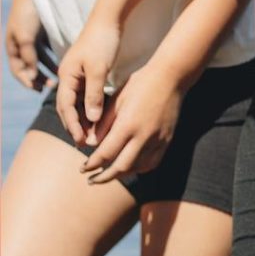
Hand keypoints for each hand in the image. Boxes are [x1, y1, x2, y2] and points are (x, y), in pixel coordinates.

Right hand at [5, 0, 56, 91]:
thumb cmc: (28, 15)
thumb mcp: (26, 37)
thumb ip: (29, 57)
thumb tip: (32, 76)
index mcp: (13, 48)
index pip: (18, 71)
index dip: (27, 81)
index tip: (39, 90)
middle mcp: (20, 45)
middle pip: (29, 67)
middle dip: (38, 78)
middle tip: (51, 87)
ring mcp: (31, 39)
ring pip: (39, 60)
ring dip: (47, 69)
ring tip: (58, 78)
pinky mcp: (42, 33)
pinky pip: (47, 50)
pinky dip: (53, 57)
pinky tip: (63, 62)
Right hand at [56, 20, 121, 146]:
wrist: (109, 19)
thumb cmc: (102, 41)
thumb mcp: (98, 69)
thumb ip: (94, 94)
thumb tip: (92, 119)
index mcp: (67, 76)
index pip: (65, 107)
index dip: (72, 125)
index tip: (80, 140)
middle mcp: (69, 77)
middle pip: (69, 107)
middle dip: (76, 126)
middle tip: (86, 143)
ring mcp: (78, 75)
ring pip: (78, 103)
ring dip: (84, 119)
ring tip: (94, 135)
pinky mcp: (89, 72)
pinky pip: (86, 95)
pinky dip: (92, 108)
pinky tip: (100, 118)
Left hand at [80, 62, 183, 183]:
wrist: (171, 76)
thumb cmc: (141, 83)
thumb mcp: (117, 99)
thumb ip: (104, 124)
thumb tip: (91, 144)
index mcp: (128, 124)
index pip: (105, 154)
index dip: (91, 164)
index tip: (83, 168)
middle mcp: (144, 135)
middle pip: (121, 168)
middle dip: (103, 177)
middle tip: (91, 179)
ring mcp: (158, 139)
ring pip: (137, 168)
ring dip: (121, 174)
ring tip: (109, 174)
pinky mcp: (167, 139)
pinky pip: (152, 162)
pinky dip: (139, 168)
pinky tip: (130, 166)